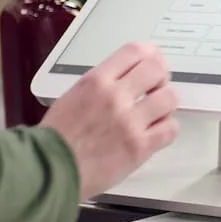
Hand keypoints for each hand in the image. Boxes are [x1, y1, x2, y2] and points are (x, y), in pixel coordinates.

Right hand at [39, 42, 180, 199]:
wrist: (50, 170)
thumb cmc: (57, 137)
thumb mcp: (73, 96)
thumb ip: (102, 84)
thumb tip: (127, 77)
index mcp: (96, 81)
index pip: (135, 51)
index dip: (151, 54)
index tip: (154, 60)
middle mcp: (115, 97)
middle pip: (157, 69)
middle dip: (161, 76)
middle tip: (157, 87)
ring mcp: (130, 122)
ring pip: (169, 98)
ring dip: (166, 103)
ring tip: (157, 111)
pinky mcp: (140, 147)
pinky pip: (170, 129)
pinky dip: (167, 129)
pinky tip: (156, 132)